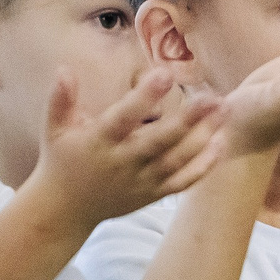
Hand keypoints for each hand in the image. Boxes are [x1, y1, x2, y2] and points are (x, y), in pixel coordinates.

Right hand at [37, 64, 224, 229]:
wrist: (66, 210)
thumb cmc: (62, 160)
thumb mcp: (54, 129)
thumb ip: (60, 99)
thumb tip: (64, 69)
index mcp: (99, 142)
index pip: (124, 117)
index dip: (144, 97)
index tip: (165, 73)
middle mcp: (123, 163)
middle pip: (160, 140)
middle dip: (188, 118)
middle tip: (213, 96)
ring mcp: (141, 181)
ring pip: (177, 160)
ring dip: (204, 136)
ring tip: (225, 111)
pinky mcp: (153, 194)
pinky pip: (183, 181)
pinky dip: (204, 165)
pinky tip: (222, 143)